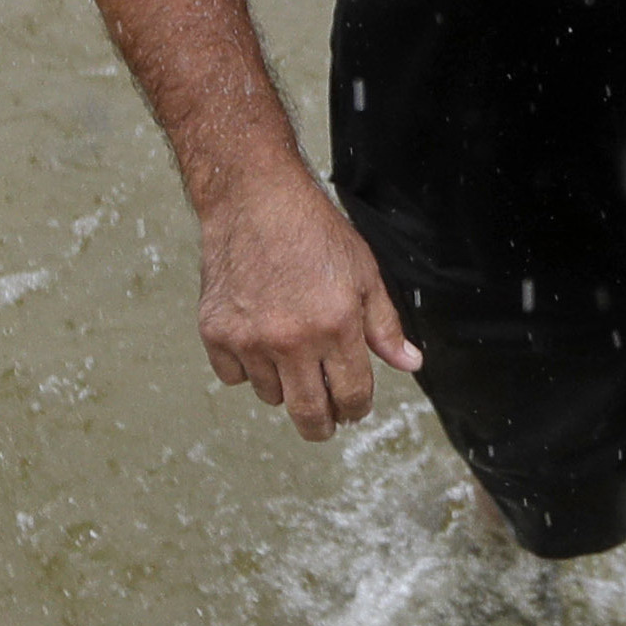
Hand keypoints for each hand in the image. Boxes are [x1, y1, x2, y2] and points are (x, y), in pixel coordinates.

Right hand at [196, 174, 419, 440]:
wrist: (254, 199)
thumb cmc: (313, 232)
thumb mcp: (364, 274)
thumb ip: (385, 327)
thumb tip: (410, 364)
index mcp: (336, 326)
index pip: (351, 396)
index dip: (356, 410)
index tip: (352, 408)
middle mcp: (291, 340)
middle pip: (309, 413)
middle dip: (322, 425)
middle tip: (325, 422)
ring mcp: (249, 339)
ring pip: (271, 395)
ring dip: (285, 387)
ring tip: (291, 357)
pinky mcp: (216, 333)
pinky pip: (234, 376)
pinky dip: (247, 368)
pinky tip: (258, 341)